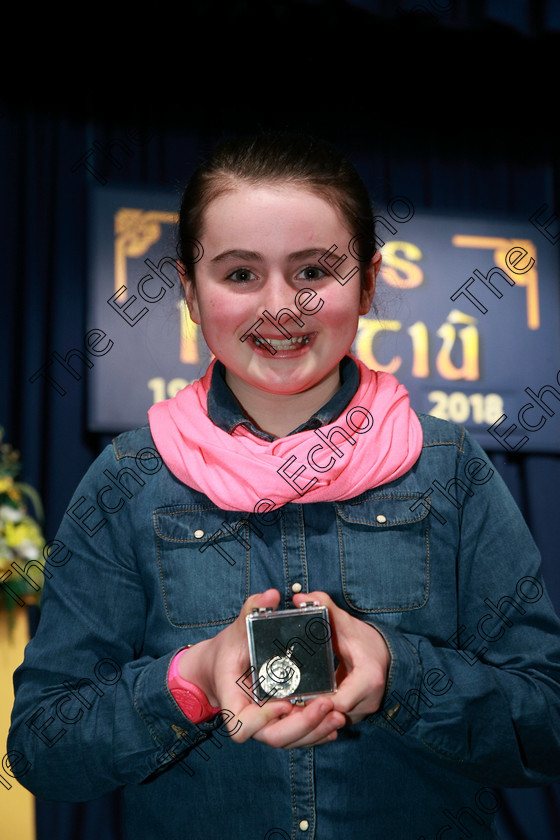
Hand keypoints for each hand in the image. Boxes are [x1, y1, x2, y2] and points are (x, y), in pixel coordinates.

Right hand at [179, 590, 345, 748]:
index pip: (242, 725)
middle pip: (272, 737)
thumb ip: (252, 609)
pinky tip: (333, 726)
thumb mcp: (238, 626)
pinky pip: (295, 738)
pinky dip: (315, 735)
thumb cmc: (230, 647)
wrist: (221, 666)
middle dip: (301, 726)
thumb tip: (270, 595)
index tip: (285, 703)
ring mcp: (264, 723)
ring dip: (314, 732)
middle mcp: (248, 716)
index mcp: (233, 697)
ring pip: (287, 741)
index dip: (262, 720)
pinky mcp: (277, 723)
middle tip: (326, 705)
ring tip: (338, 716)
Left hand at [292, 591, 390, 724]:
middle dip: (307, 710)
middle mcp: (368, 701)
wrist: (387, 656)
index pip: (339, 701)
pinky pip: (332, 721)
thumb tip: (299, 597)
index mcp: (368, 679)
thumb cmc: (366, 641)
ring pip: (331, 722)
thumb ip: (325, 607)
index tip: (294, 694)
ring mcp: (362, 712)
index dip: (316, 701)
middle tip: (281, 703)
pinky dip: (317, 715)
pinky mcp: (355, 716)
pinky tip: (298, 707)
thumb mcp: (347, 623)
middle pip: (332, 715)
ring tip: (285, 707)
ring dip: (311, 715)